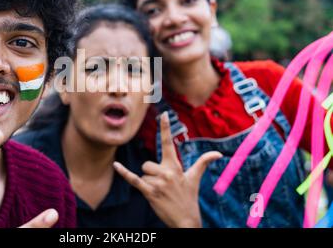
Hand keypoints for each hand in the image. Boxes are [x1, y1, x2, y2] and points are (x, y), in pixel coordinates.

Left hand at [114, 112, 221, 227]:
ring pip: (143, 174)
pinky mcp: (149, 192)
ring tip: (160, 193)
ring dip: (148, 183)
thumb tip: (218, 154)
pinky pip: (133, 179)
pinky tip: (115, 165)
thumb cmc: (189, 197)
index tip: (163, 114)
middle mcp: (166, 172)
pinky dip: (124, 173)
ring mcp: (158, 183)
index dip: (166, 128)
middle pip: (147, 164)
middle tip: (163, 186)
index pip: (169, 143)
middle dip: (151, 174)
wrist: (186, 221)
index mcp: (175, 166)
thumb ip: (203, 163)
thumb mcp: (194, 178)